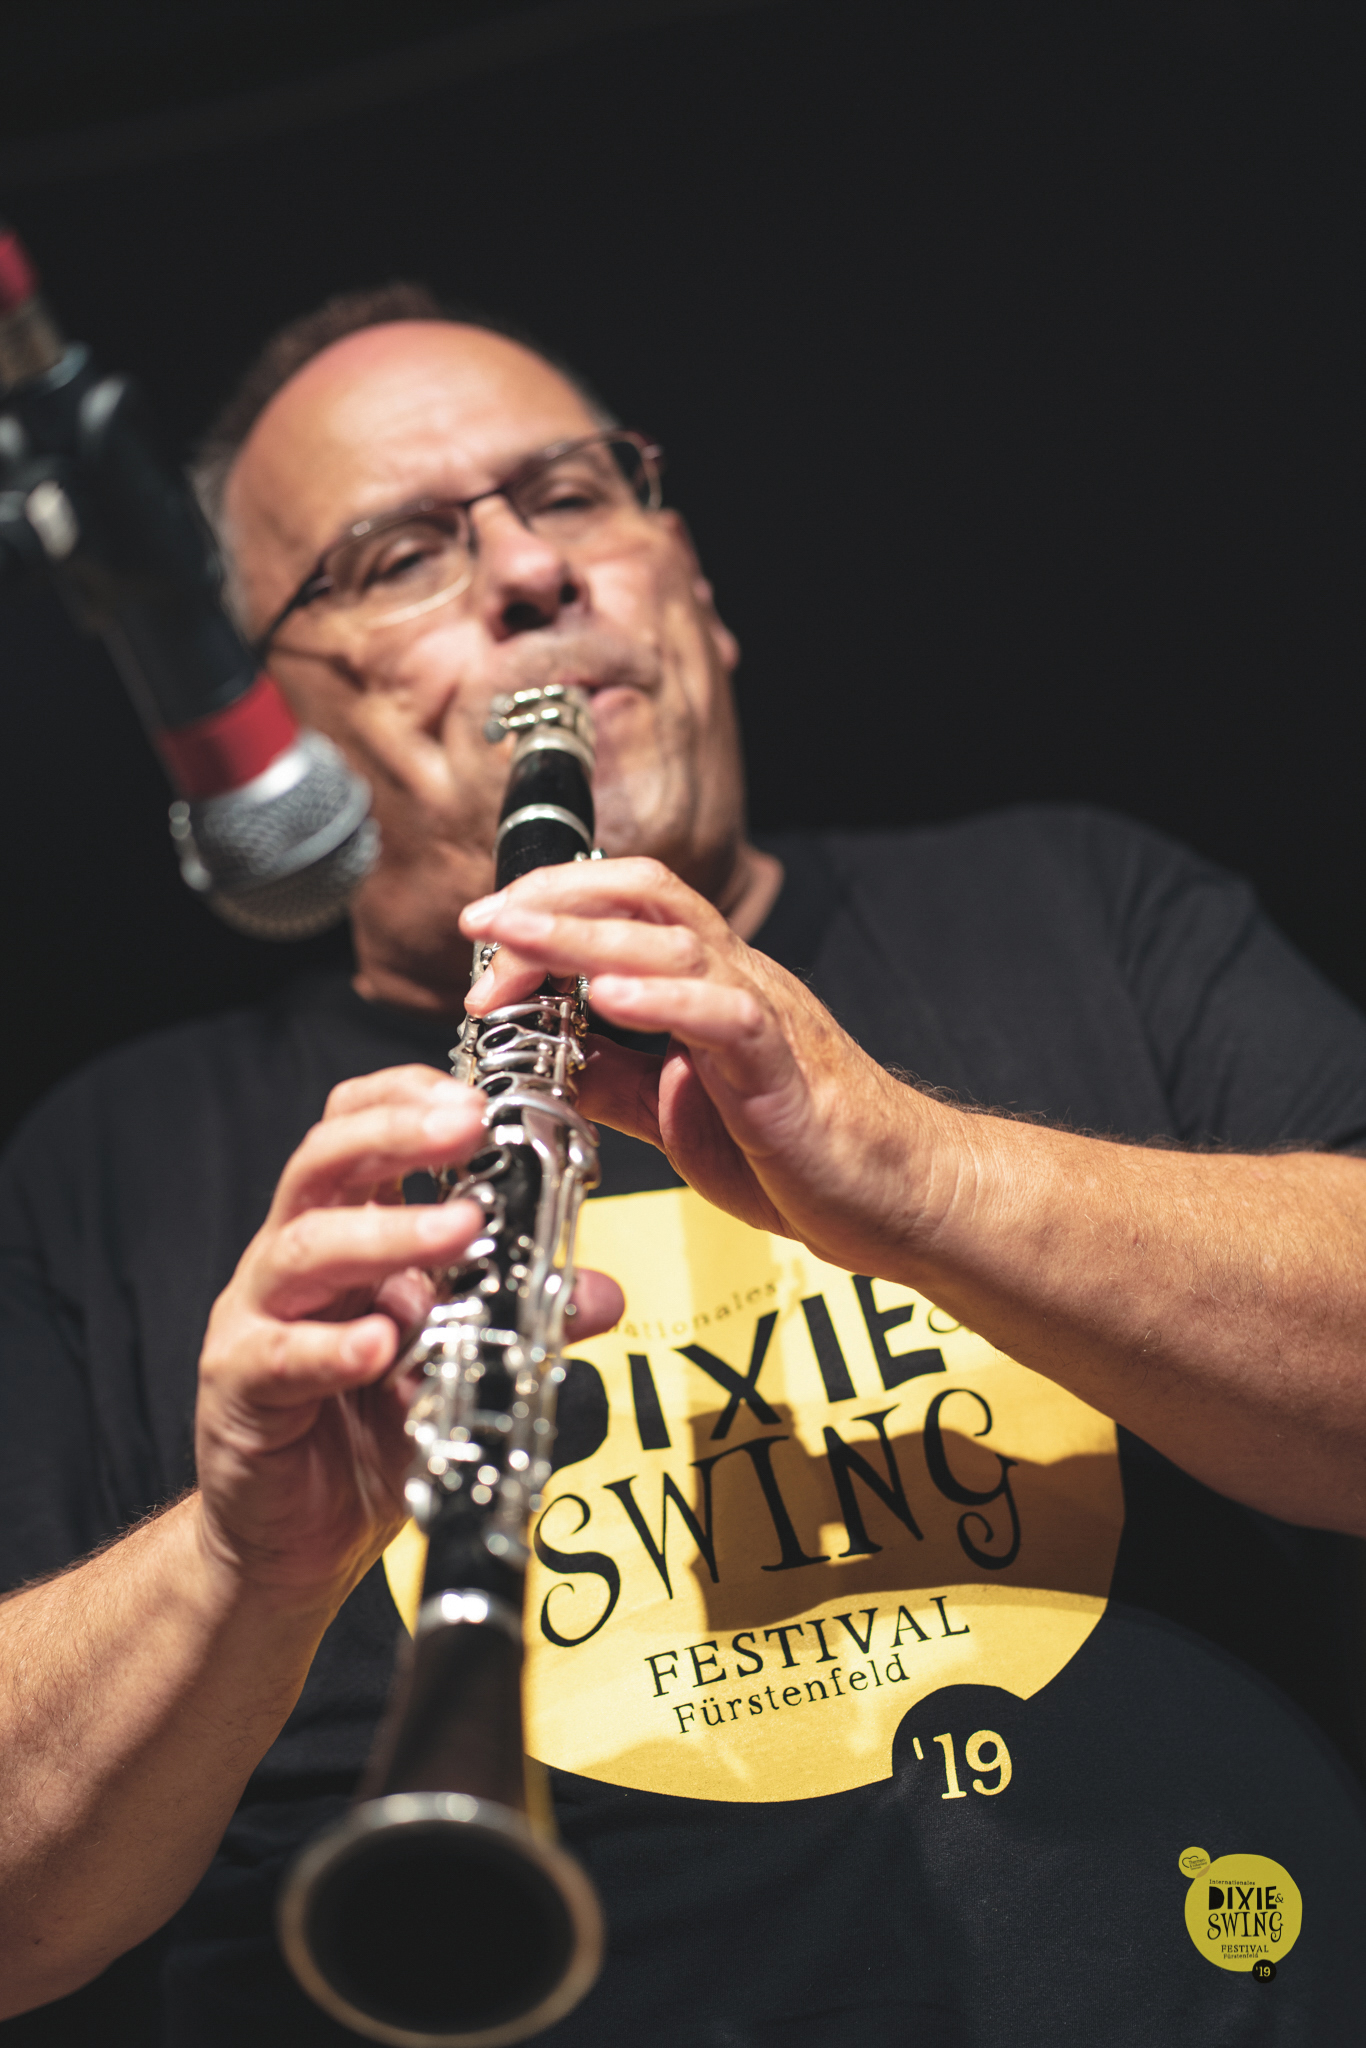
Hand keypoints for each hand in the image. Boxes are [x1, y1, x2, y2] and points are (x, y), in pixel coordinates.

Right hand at [194, 1064, 623, 1610]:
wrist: (298, 1541)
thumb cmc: (372, 1435)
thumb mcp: (464, 1369)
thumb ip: (525, 1325)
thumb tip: (599, 1293)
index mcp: (347, 1233)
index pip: (356, 1129)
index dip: (407, 1098)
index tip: (476, 1096)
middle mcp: (295, 1259)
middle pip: (323, 1161)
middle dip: (396, 1134)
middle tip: (468, 1126)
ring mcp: (257, 1317)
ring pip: (303, 1246)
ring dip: (386, 1233)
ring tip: (460, 1229)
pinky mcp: (238, 1386)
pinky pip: (279, 1354)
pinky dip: (332, 1345)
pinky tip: (380, 1345)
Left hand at [461, 859, 937, 1275]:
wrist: (894, 1197)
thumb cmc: (795, 1151)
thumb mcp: (669, 1111)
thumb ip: (608, 1077)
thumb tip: (537, 1057)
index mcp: (705, 986)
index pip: (625, 906)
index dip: (552, 906)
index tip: (484, 939)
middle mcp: (734, 981)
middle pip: (644, 896)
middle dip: (554, 900)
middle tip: (480, 920)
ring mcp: (763, 1015)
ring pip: (676, 941)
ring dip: (587, 934)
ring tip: (518, 937)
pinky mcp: (783, 1067)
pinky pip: (726, 1013)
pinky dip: (665, 997)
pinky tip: (610, 995)